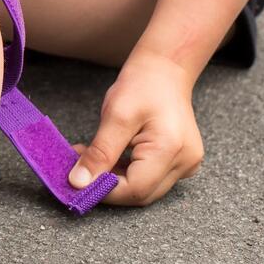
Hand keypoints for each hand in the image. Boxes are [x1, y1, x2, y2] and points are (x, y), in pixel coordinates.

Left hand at [72, 54, 203, 206]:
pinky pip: (151, 179)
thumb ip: (99, 152)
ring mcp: (186, 164)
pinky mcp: (180, 163)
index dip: (103, 191)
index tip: (77, 181)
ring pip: (144, 189)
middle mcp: (185, 162)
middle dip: (107, 185)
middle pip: (141, 194)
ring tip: (92, 159)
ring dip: (115, 180)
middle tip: (80, 167)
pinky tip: (111, 159)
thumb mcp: (115, 115)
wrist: (165, 70)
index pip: (135, 190)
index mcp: (171, 149)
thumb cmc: (143, 85)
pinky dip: (127, 174)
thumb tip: (79, 182)